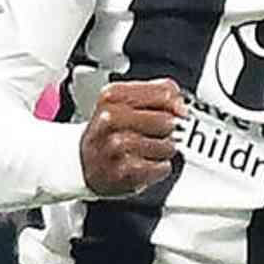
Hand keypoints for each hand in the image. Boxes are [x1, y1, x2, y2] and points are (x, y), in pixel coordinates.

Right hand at [81, 78, 185, 196]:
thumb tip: (181, 106)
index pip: (165, 94)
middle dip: (167, 130)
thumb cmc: (109, 131)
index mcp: (113, 96)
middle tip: (152, 134)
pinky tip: (143, 163)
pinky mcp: (125, 171)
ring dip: (163, 151)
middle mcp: (111, 119)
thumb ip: (157, 92)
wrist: (82, 162)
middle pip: (168, 121)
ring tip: (145, 150)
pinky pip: (163, 167)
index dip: (175, 104)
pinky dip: (158, 168)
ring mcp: (117, 146)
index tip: (174, 111)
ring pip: (168, 146)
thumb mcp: (124, 100)